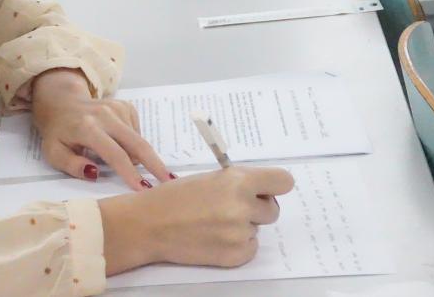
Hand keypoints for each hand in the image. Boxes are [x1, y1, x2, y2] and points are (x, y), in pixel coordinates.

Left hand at [30, 69, 171, 189]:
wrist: (61, 103)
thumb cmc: (58, 133)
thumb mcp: (54, 153)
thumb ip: (72, 165)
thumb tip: (95, 174)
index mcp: (87, 128)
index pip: (114, 153)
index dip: (130, 172)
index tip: (144, 189)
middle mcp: (105, 115)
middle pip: (137, 143)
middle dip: (154, 164)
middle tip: (169, 182)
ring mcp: (117, 108)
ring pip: (138, 140)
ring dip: (139, 157)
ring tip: (131, 167)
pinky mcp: (125, 106)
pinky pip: (137, 131)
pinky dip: (133, 144)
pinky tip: (120, 145)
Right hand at [99, 166, 294, 274]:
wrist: (149, 224)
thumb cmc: (174, 197)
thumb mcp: (209, 178)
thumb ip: (238, 182)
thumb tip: (262, 190)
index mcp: (238, 181)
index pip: (283, 181)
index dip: (274, 186)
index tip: (267, 189)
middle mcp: (243, 206)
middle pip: (272, 208)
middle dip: (256, 207)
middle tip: (229, 206)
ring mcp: (240, 233)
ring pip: (257, 228)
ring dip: (242, 226)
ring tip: (213, 221)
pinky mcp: (236, 255)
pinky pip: (250, 247)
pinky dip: (236, 244)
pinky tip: (213, 236)